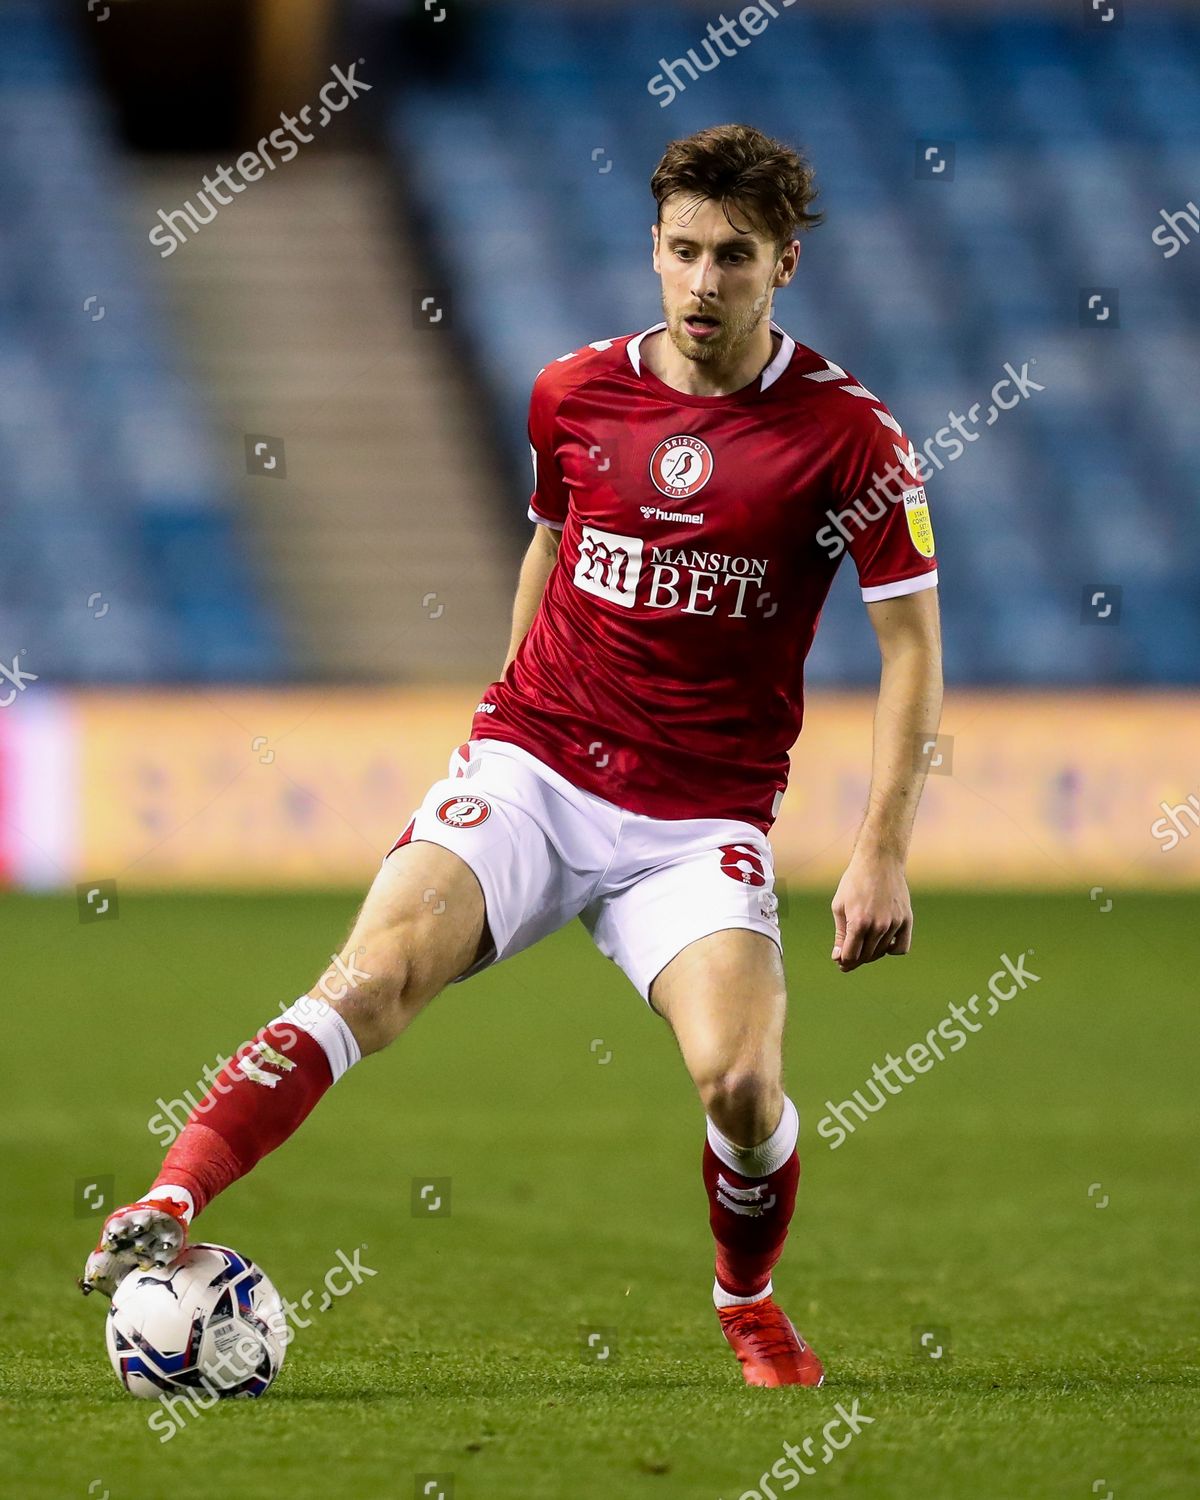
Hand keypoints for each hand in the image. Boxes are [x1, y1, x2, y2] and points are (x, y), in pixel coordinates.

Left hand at [830, 852, 911, 972]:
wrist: (879, 861)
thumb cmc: (854, 882)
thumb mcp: (839, 906)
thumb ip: (840, 934)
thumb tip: (838, 958)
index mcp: (858, 922)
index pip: (850, 955)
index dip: (843, 961)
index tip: (840, 961)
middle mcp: (878, 925)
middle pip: (866, 956)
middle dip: (855, 960)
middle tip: (848, 957)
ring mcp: (894, 923)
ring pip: (882, 952)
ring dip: (870, 953)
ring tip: (862, 944)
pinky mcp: (906, 920)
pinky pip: (901, 947)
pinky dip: (892, 949)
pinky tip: (883, 943)